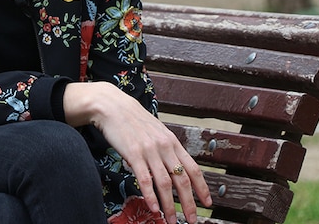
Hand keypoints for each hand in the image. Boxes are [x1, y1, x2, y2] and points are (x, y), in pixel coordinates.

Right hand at [63, 82, 211, 223]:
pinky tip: (154, 208)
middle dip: (189, 203)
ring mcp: (149, 151)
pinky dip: (150, 196)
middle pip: (182, 180)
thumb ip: (165, 148)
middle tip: (192, 219)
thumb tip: (171, 167)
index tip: (207, 203)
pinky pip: (145, 180)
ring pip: (165, 183)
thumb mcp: (155, 131)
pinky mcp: (133, 154)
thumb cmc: (132, 119)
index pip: (193, 168)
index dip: (202, 188)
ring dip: (169, 205)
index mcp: (172, 141)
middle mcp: (164, 147)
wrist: (112, 106)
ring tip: (171, 220)